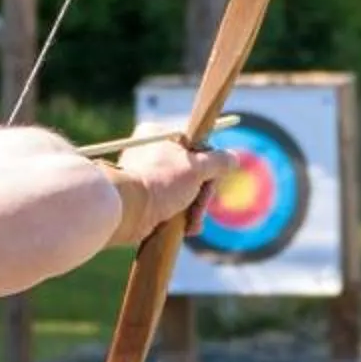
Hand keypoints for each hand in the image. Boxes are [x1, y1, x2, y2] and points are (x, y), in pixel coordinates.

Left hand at [112, 134, 230, 243]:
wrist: (126, 212)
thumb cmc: (160, 183)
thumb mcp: (196, 168)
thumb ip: (219, 161)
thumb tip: (234, 158)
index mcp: (160, 134)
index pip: (198, 146)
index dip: (210, 166)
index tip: (212, 181)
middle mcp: (151, 152)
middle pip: (193, 171)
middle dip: (201, 194)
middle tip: (200, 207)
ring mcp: (147, 176)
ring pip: (184, 190)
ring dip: (193, 208)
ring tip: (192, 221)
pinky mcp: (145, 198)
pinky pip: (172, 204)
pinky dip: (181, 216)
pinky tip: (186, 227)